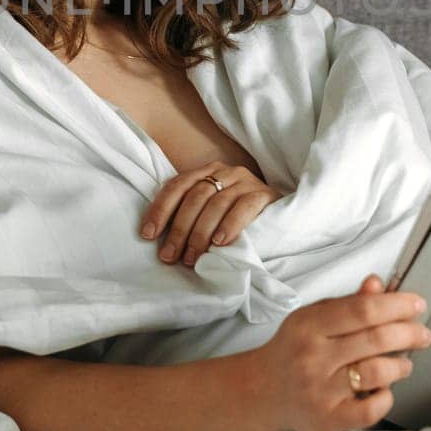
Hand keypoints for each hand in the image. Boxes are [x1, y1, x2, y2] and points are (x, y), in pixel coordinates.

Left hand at [140, 163, 285, 267]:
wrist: (282, 216)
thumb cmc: (240, 218)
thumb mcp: (212, 212)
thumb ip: (192, 216)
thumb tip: (161, 241)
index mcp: (207, 173)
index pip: (177, 186)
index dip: (160, 209)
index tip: (148, 235)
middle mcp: (225, 172)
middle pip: (195, 197)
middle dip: (179, 229)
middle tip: (170, 256)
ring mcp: (246, 181)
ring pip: (216, 204)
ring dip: (200, 234)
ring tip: (192, 258)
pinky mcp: (264, 194)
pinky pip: (243, 208)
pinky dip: (229, 226)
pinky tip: (219, 243)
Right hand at [255, 275, 430, 430]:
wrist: (263, 390)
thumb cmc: (296, 349)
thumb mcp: (314, 318)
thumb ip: (348, 304)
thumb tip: (378, 284)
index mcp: (310, 325)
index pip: (363, 310)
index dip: (397, 305)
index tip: (416, 304)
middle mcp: (312, 357)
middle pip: (375, 340)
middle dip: (409, 333)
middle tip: (423, 334)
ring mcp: (319, 391)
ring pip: (376, 373)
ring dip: (400, 366)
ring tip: (404, 363)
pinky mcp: (326, 419)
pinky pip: (369, 410)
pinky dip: (386, 398)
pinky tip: (384, 390)